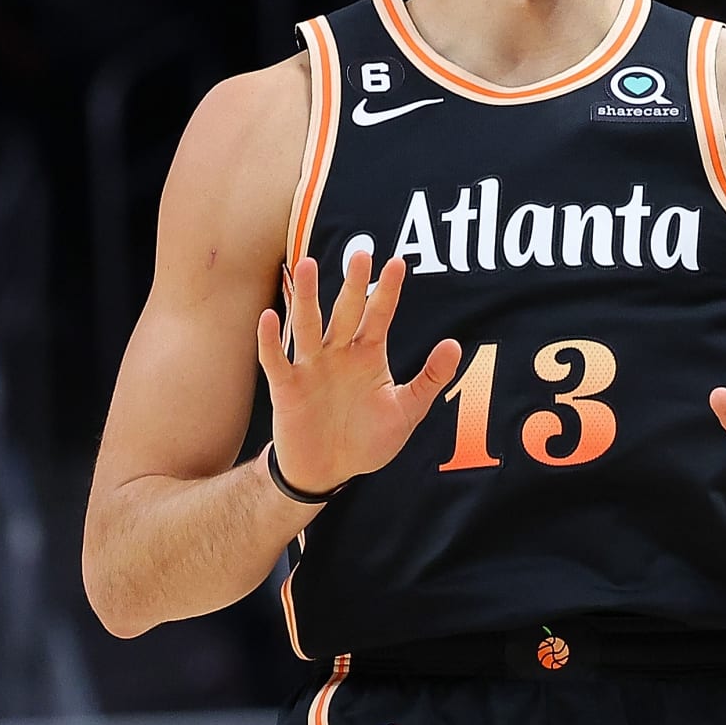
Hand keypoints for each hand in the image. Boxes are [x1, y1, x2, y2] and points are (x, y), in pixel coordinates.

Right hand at [256, 253, 461, 495]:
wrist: (329, 472)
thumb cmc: (368, 440)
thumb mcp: (407, 411)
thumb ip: (430, 378)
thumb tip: (455, 344)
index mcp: (369, 355)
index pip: (380, 315)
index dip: (388, 291)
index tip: (398, 263)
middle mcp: (339, 353)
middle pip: (346, 312)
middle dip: (354, 284)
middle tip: (361, 252)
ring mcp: (311, 368)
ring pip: (309, 326)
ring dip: (308, 298)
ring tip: (310, 265)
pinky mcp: (286, 388)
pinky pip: (277, 360)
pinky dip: (271, 340)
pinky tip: (270, 316)